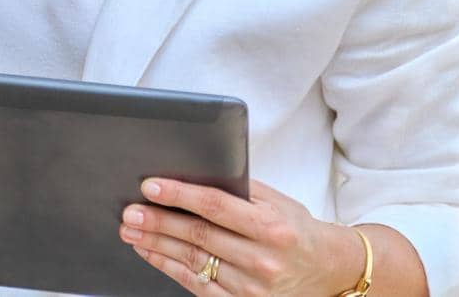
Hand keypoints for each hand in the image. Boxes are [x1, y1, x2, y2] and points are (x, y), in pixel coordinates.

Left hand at [118, 177, 364, 295]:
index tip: (150, 186)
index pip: (216, 207)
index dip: (179, 195)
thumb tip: (190, 174)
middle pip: (199, 236)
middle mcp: (263, 260)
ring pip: (194, 262)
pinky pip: (198, 286)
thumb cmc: (297, 228)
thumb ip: (238, 190)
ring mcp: (253, 287)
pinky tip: (151, 252)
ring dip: (157, 245)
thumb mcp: (276, 201)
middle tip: (129, 211)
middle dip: (159, 222)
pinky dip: (170, 267)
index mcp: (272, 227)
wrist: (328, 270)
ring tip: (132, 230)